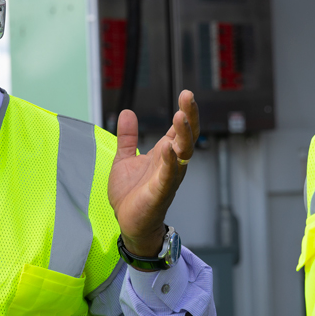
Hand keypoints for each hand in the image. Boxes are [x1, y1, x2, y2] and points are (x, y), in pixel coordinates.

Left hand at [108, 91, 198, 256]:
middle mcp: (172, 163)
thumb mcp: (124, 159)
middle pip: (187, 136)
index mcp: (165, 154)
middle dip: (190, 116)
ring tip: (179, 117)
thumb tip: (127, 112)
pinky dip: (171, 163)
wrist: (128, 223)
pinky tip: (169, 149)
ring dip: (183, 135)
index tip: (186, 93)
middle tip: (188, 97)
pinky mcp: (160, 192)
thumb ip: (127, 137)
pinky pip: (169, 176)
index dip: (185, 111)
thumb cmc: (131, 194)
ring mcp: (168, 177)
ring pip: (183, 153)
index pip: (179, 129)